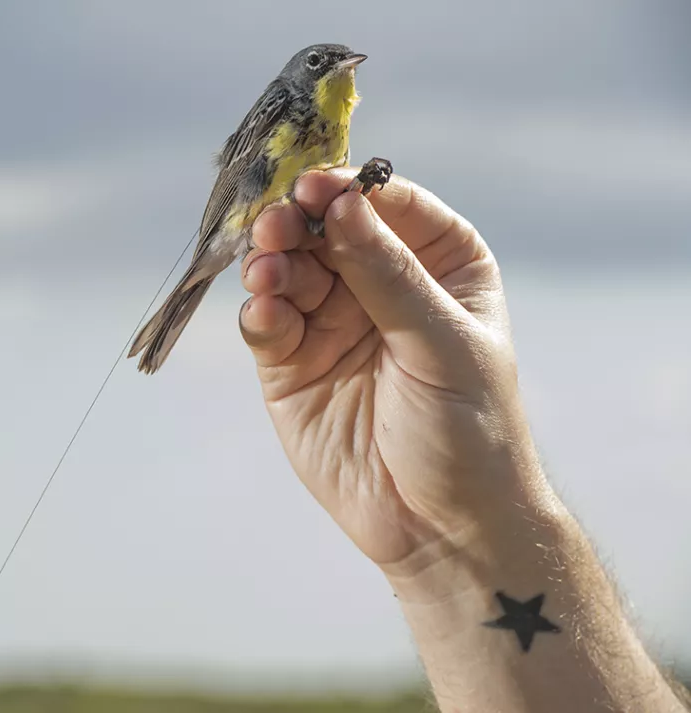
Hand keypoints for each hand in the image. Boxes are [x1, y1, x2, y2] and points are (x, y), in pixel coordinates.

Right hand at [240, 169, 546, 572]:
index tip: (317, 188)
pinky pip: (267, 323)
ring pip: (290, 270)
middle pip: (327, 231)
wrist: (439, 527)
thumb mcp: (441, 344)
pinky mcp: (291, 365)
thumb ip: (389, 275)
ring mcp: (331, 324)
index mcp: (438, 265)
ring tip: (267, 271)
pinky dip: (260, 312)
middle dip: (299, 223)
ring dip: (272, 263)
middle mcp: (380, 285)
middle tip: (279, 225)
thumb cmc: (467, 430)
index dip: (351, 192)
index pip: (387, 207)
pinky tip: (265, 312)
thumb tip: (344, 204)